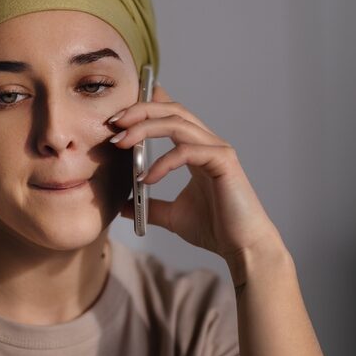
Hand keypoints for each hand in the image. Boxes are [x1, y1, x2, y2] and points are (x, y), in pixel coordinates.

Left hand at [107, 84, 280, 263]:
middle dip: (140, 110)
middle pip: (172, 110)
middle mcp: (208, 143)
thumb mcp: (172, 216)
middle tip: (113, 122)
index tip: (116, 119)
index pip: (170, 115)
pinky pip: (186, 151)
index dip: (145, 108)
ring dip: (145, 128)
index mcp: (197, 149)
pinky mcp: (223, 161)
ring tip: (121, 143)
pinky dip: (162, 162)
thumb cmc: (215, 229)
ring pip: (178, 123)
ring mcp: (217, 150)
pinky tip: (146, 179)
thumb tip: (122, 206)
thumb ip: (150, 206)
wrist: (242, 247)